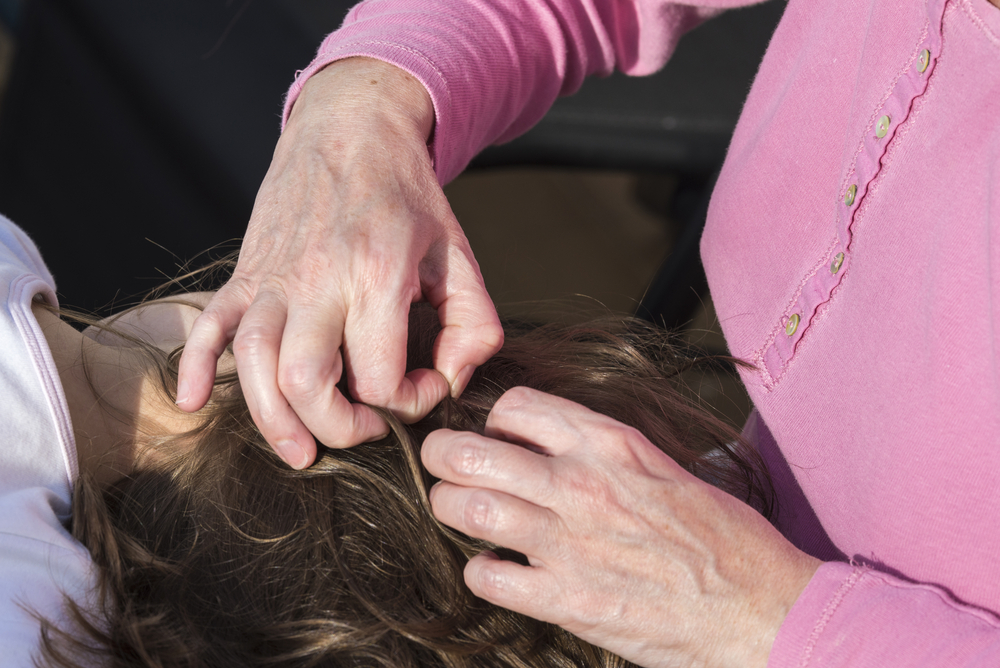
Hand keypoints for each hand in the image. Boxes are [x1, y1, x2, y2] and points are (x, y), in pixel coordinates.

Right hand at [177, 58, 502, 467]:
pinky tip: (194, 402)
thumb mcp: (461, 255)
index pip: (381, 378)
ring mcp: (274, 277)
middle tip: (364, 431)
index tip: (425, 385)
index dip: (408, 403)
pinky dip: (194, 366)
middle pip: (306, 381)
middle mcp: (319, 279)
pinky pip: (208, 323)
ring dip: (271, 419)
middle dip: (336, 428)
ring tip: (298, 452)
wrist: (351, 127)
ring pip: (253, 362)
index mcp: (377, 276)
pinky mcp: (246, 272)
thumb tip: (452, 381)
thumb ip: (476, 325)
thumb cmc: (409, 195)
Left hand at [422, 387, 819, 667]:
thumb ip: (607, 453)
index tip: (495, 435)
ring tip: (458, 512)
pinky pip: (487, 577)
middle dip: (442, 455)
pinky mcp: (567, 600)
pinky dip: (480, 571)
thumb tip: (557, 448)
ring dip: (450, 508)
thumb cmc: (724, 539)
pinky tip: (495, 569)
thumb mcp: (667, 468)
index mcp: (611, 443)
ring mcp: (570, 543)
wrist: (762, 607)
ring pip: (467, 508)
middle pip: (471, 451)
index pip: (516, 405)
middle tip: (441, 464)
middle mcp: (582, 484)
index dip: (494, 419)